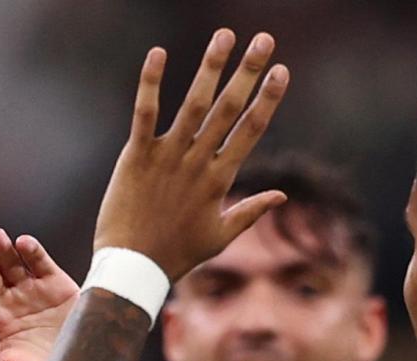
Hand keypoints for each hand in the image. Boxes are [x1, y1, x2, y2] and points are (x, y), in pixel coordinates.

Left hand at [93, 30, 289, 281]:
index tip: (282, 70)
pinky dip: (150, 83)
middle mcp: (198, 163)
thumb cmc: (176, 256)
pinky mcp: (137, 156)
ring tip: (224, 36)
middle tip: (263, 39)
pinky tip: (157, 53)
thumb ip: (250, 211)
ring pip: (194, 104)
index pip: (251, 130)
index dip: (268, 98)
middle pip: (229, 109)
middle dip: (248, 72)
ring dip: (211, 68)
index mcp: (220, 179)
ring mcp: (168, 157)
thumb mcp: (220, 237)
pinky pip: (145, 113)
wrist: (133, 269)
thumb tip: (282, 195)